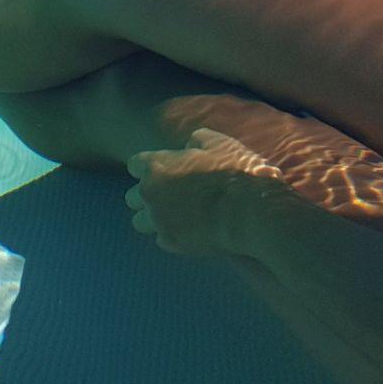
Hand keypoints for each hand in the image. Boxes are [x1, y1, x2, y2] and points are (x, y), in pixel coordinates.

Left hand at [126, 128, 284, 255]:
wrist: (250, 212)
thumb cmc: (235, 173)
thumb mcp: (217, 142)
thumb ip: (196, 141)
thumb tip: (191, 146)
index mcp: (156, 165)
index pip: (135, 165)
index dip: (150, 168)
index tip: (163, 171)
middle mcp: (149, 192)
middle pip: (133, 196)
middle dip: (148, 195)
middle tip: (170, 197)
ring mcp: (158, 219)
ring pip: (140, 221)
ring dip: (154, 219)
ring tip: (174, 218)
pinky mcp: (171, 242)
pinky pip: (162, 239)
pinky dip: (173, 236)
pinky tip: (190, 232)